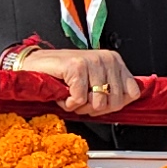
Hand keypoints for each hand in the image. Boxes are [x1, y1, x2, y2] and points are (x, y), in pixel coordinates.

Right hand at [14, 47, 138, 116]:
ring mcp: (92, 61)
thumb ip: (112, 91)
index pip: (132, 93)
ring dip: (80, 106)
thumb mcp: (94, 81)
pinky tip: (64, 93)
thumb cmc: (63, 75)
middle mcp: (106, 59)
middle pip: (115, 102)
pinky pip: (80, 100)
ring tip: (72, 95)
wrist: (34, 65)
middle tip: (80, 99)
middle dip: (95, 108)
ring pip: (98, 103)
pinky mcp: (77, 67)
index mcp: (115, 61)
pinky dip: (69, 103)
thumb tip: (125, 102)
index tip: (99, 102)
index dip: (114, 105)